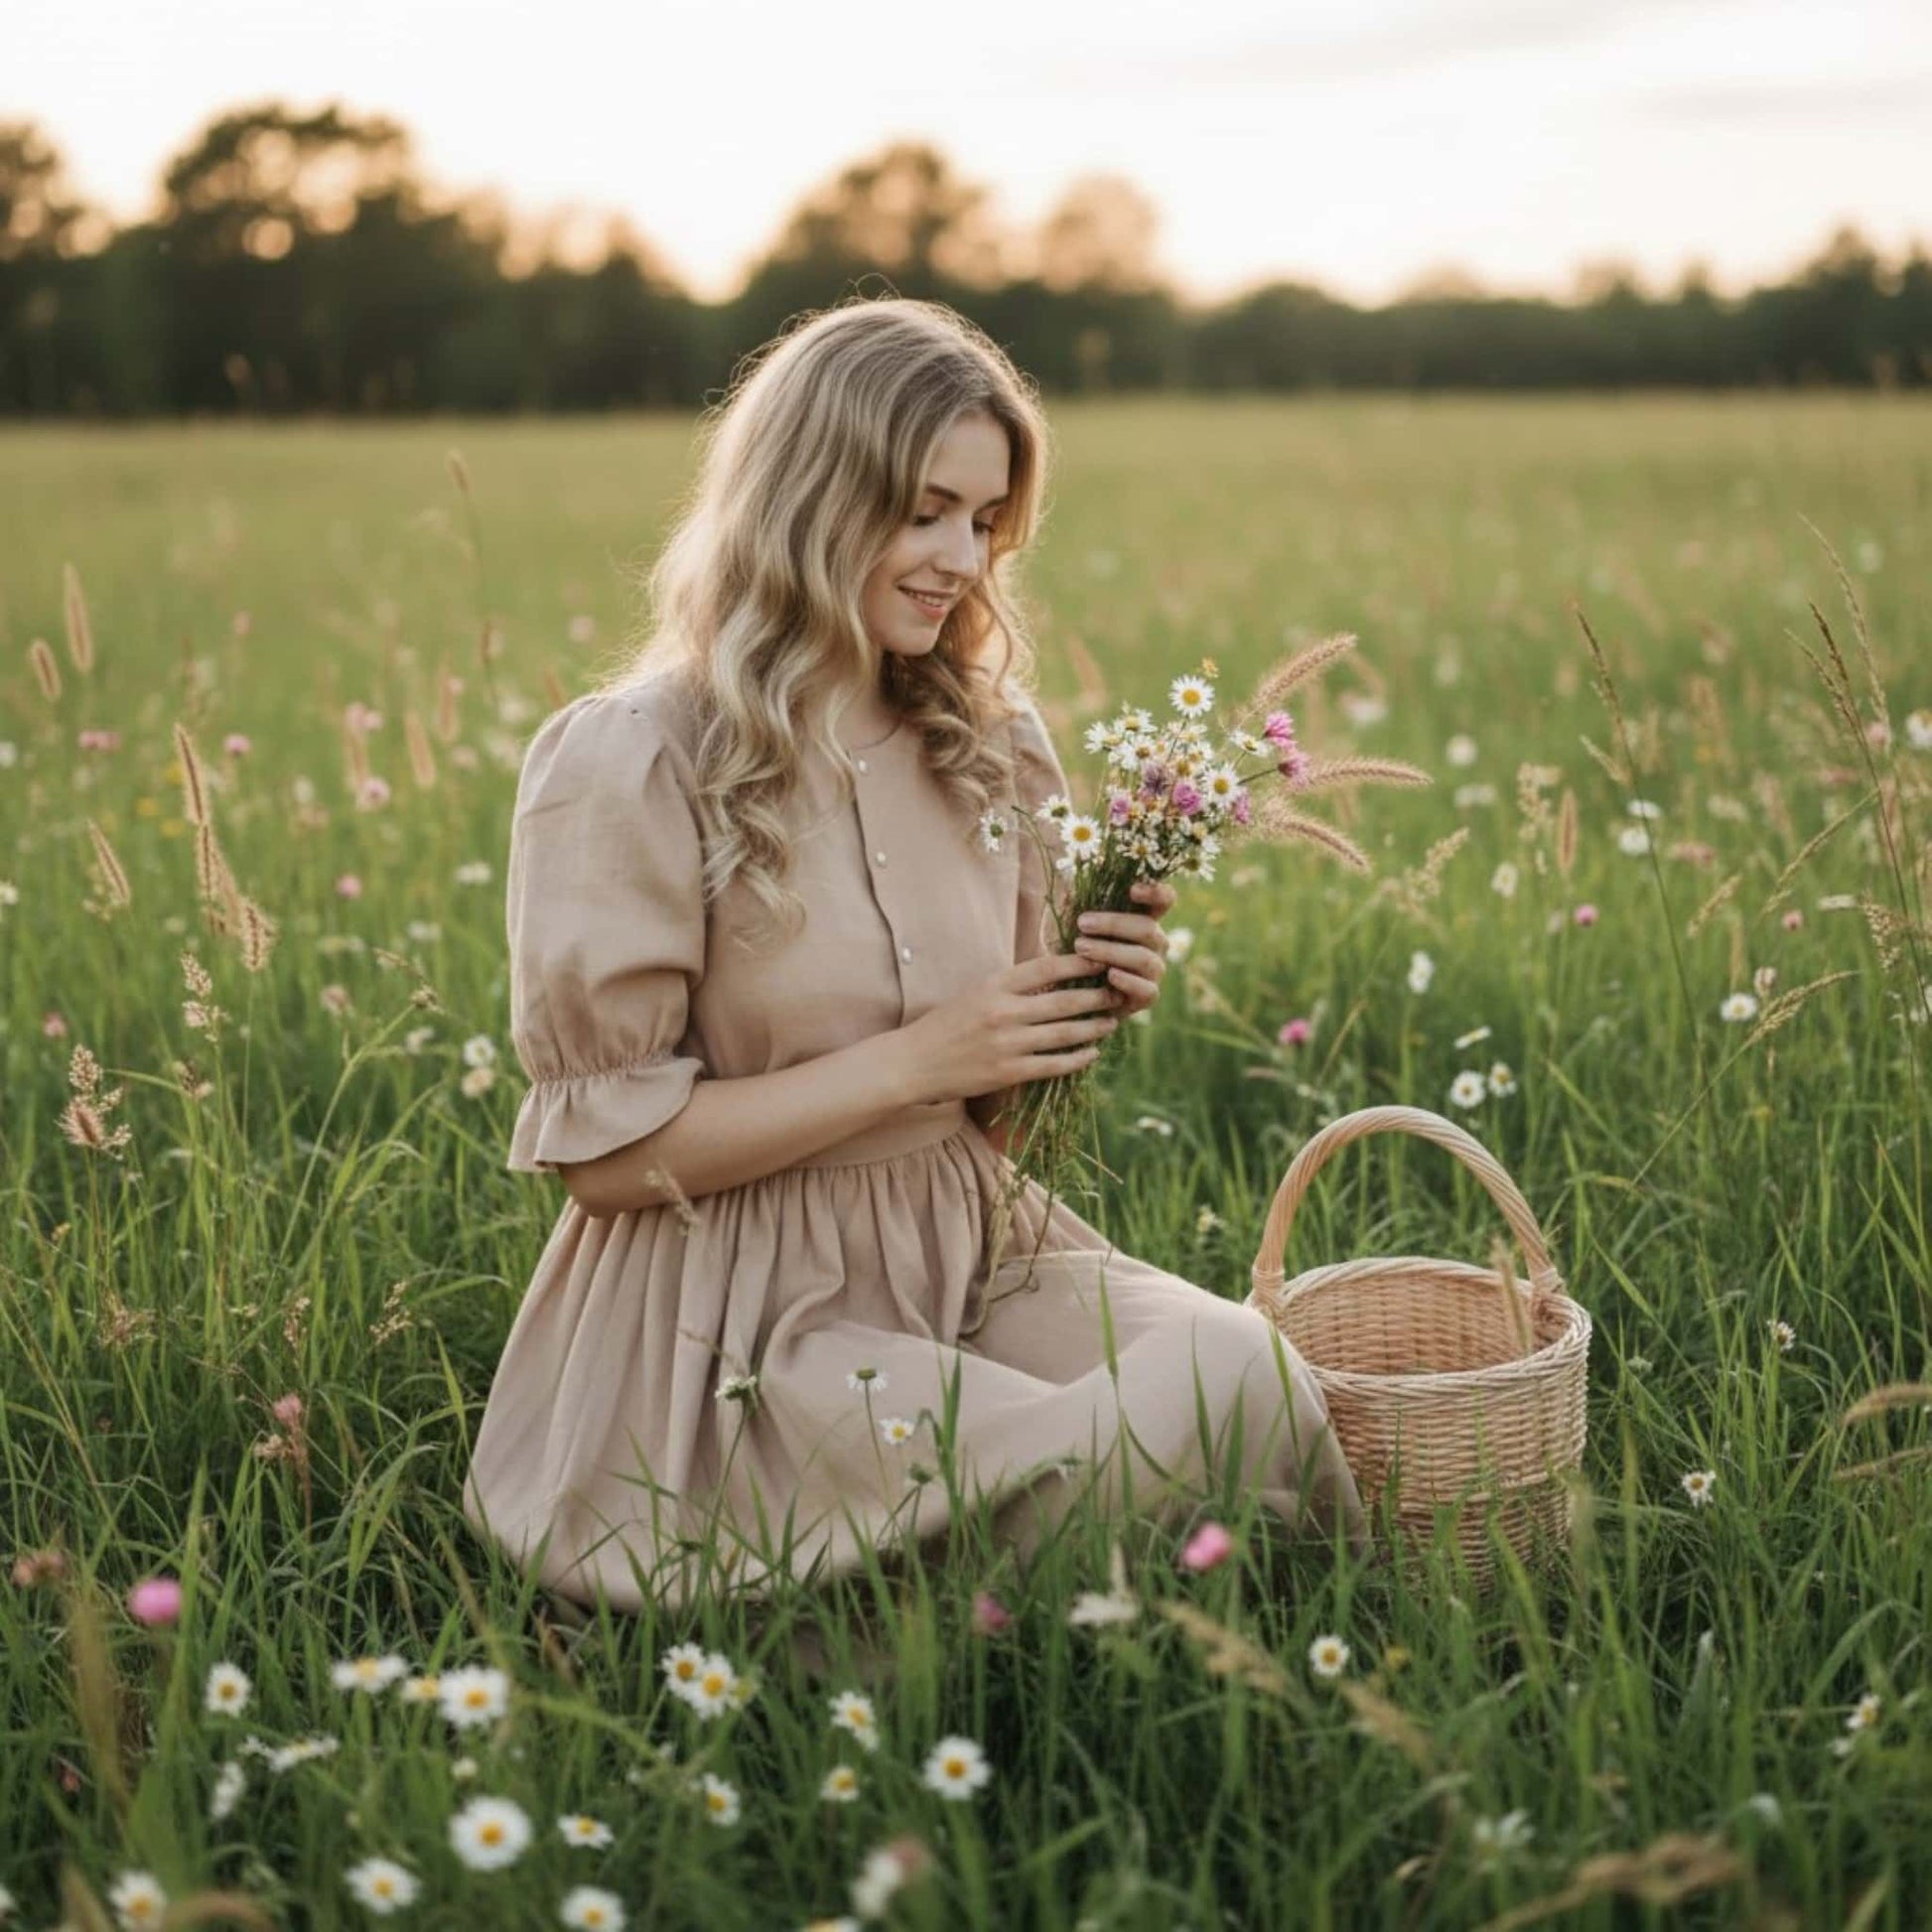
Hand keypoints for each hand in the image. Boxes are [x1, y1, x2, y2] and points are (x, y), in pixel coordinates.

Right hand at [896, 951, 1123, 1106]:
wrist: (914, 1062)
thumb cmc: (946, 1024)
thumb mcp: (975, 992)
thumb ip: (1011, 985)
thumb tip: (1052, 971)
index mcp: (994, 985)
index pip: (1047, 967)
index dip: (1080, 963)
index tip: (1102, 959)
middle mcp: (1004, 1011)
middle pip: (1065, 1000)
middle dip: (1098, 996)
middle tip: (1119, 992)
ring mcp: (1008, 1043)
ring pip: (1065, 1033)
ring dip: (1094, 1027)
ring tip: (1111, 1021)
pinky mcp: (1009, 1072)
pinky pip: (1054, 1064)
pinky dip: (1077, 1058)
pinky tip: (1091, 1053)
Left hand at [1070, 878, 1176, 1015]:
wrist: (1066, 993)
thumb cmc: (1070, 950)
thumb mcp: (1067, 924)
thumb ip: (1073, 905)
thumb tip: (1069, 888)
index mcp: (1143, 919)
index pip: (1164, 900)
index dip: (1156, 891)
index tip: (1132, 889)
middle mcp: (1155, 944)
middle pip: (1148, 928)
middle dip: (1114, 924)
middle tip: (1081, 923)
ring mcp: (1154, 970)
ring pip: (1145, 958)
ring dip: (1112, 951)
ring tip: (1081, 948)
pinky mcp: (1147, 996)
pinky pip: (1147, 989)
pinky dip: (1128, 981)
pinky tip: (1109, 975)